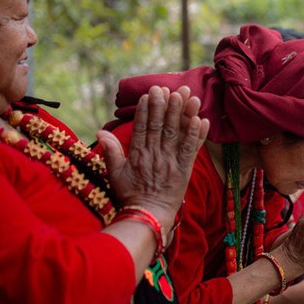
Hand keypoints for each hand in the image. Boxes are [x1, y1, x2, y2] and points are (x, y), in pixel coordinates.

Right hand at [97, 86, 209, 228]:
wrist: (148, 216)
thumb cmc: (130, 195)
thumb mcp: (114, 174)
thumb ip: (110, 151)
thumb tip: (101, 130)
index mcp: (138, 154)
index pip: (143, 126)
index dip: (147, 109)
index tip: (150, 93)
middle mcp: (155, 154)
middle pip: (162, 125)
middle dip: (166, 105)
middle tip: (169, 87)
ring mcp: (171, 161)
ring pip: (178, 133)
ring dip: (184, 113)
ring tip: (188, 96)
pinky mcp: (185, 169)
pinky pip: (192, 149)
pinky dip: (197, 134)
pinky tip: (202, 120)